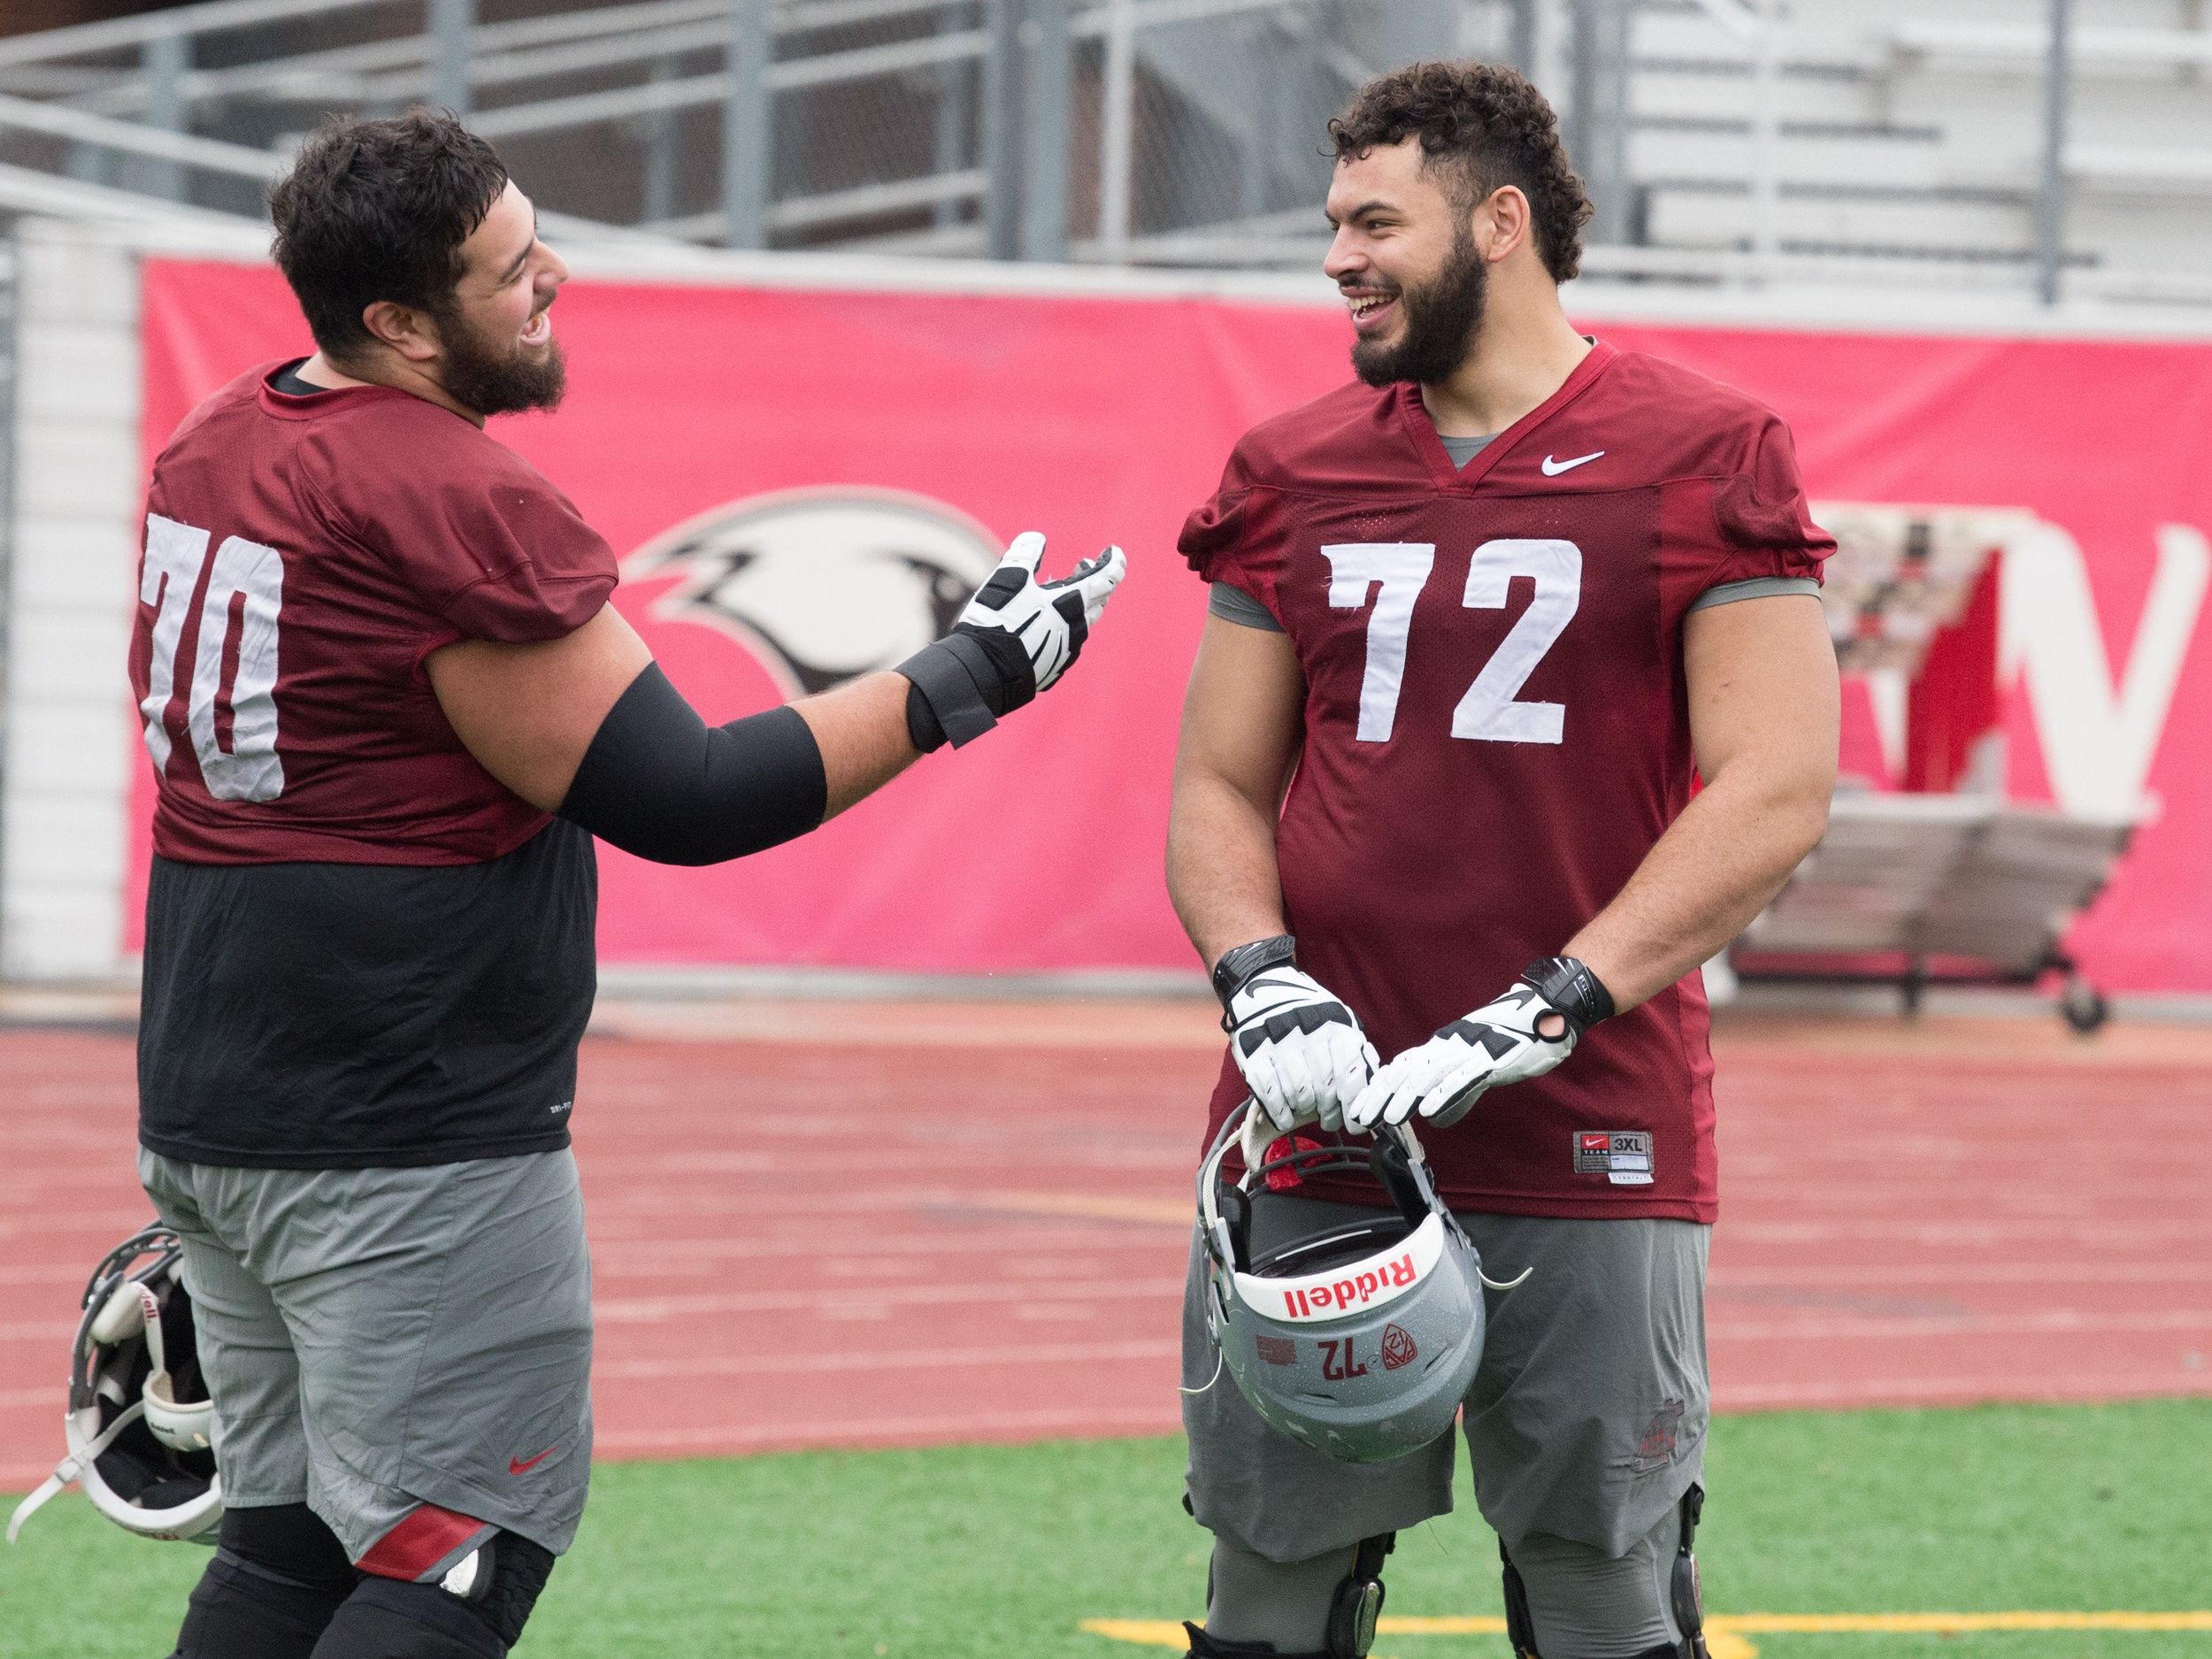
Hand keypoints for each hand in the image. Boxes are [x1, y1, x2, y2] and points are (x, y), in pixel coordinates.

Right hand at [899, 532, 1126, 749]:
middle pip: (1099, 601)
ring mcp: (1066, 651)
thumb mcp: (1007, 578)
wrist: (984, 671)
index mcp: (1071, 603)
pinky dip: (1065, 625)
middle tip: (1083, 565)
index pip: (1107, 579)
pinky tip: (1048, 623)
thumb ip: (1024, 554)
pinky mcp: (1054, 667)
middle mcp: (1075, 629)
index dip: (1114, 562)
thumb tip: (1037, 538)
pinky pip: (1069, 642)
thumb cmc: (997, 620)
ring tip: (1060, 592)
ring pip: (1084, 623)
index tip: (1113, 551)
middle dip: (1095, 580)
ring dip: (1080, 603)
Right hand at [1224, 964, 1378, 1137]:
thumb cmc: (1308, 1011)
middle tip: (1330, 1119)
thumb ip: (1356, 1052)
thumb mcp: (1339, 1020)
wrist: (1261, 984)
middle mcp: (1310, 1033)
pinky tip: (1285, 1116)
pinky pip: (1270, 1094)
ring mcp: (1280, 1043)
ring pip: (1299, 1094)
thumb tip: (1371, 1091)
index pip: (1352, 1074)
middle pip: (1326, 1089)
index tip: (1353, 1123)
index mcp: (1336, 1026)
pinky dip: (1280, 1112)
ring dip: (1305, 1109)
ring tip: (1307, 1108)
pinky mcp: (1253, 1053)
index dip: (1353, 1105)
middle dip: (1330, 1112)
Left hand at [1345, 957, 1613, 1130]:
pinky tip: (1426, 1109)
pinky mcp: (1491, 1059)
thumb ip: (1456, 1096)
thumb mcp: (1479, 1071)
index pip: (1402, 1069)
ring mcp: (1468, 1051)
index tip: (1359, 1109)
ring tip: (1385, 1117)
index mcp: (1444, 1049)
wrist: (1550, 1011)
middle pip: (1407, 1073)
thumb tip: (1435, 1119)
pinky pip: (1463, 1078)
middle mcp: (1449, 1047)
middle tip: (1359, 1119)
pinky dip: (1443, 1094)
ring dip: (1404, 1097)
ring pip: (1429, 1076)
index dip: (1379, 1089)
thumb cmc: (1516, 1040)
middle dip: (1380, 1097)